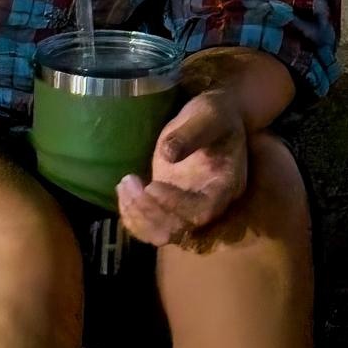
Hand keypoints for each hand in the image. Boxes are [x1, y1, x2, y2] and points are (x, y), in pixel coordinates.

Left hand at [117, 86, 251, 247]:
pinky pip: (150, 225)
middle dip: (149, 213)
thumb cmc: (215, 114)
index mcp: (225, 187)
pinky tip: (123, 190)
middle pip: (178, 230)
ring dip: (136, 216)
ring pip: (161, 233)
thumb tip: (169, 155)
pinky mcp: (168, 203)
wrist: (214, 117)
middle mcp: (208, 205)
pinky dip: (132, 215)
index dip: (175, 206)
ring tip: (124, 185)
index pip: (201, 211)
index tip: (152, 186)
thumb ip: (192, 134)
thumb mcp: (208, 115)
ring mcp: (187, 206)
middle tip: (129, 183)